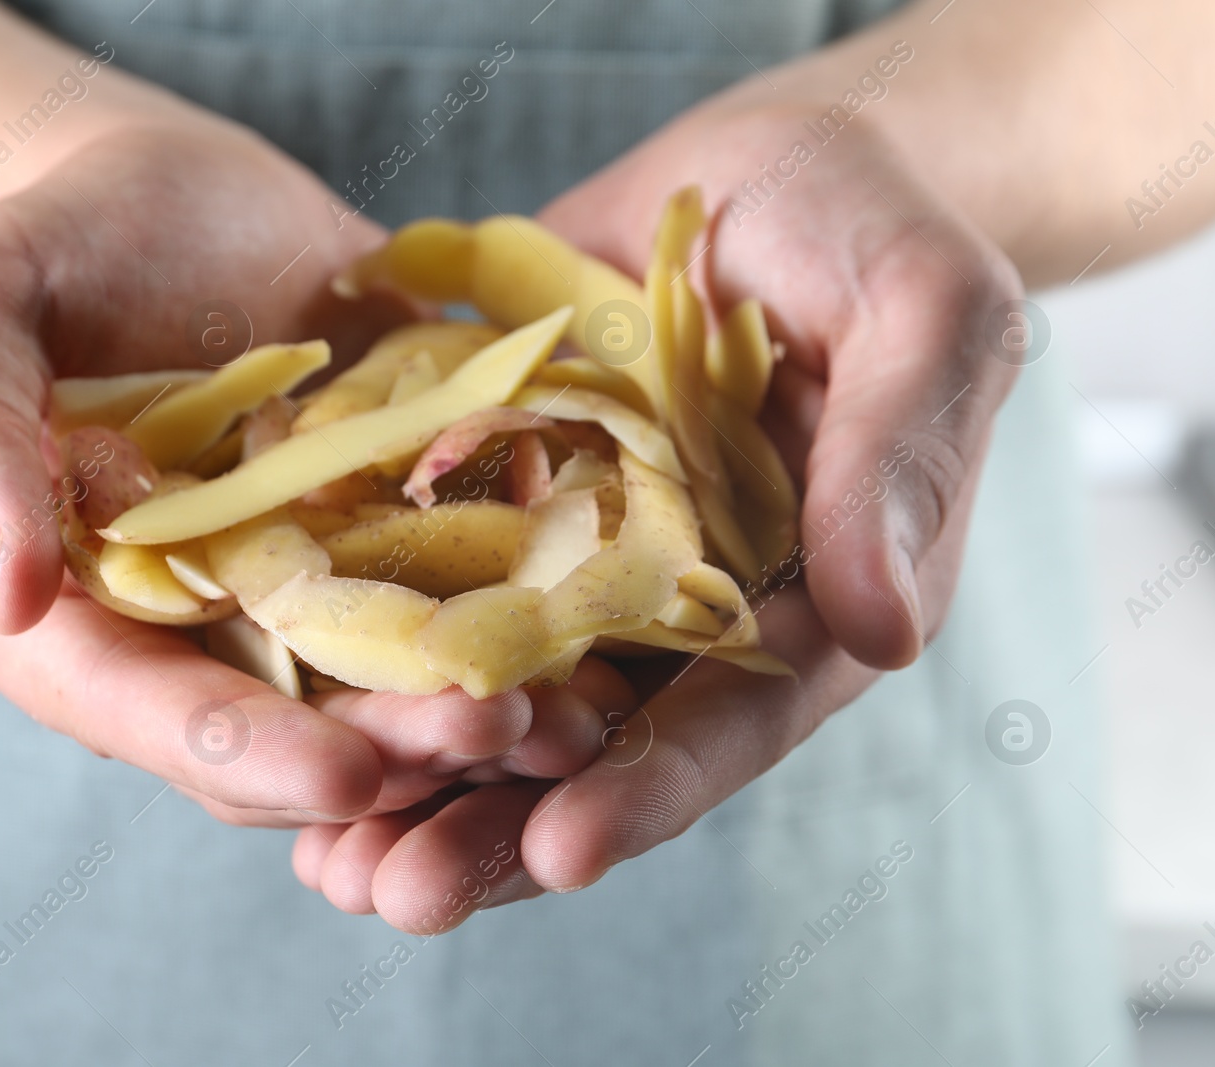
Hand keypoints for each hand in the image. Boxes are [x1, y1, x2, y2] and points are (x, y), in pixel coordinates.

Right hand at [0, 124, 610, 826]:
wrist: (177, 201)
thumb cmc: (56, 246)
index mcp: (61, 611)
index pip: (138, 709)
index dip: (237, 749)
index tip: (345, 776)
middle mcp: (182, 634)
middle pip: (280, 726)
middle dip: (388, 750)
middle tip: (497, 730)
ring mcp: (292, 603)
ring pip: (376, 694)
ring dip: (467, 716)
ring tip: (569, 710)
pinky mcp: (383, 554)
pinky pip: (449, 610)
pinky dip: (513, 632)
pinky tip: (593, 636)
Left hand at [292, 104, 1021, 927]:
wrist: (762, 165)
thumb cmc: (873, 225)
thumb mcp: (921, 313)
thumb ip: (900, 459)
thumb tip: (887, 628)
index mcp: (802, 596)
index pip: (730, 716)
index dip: (651, 787)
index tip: (563, 851)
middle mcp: (681, 604)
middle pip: (592, 739)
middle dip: (500, 822)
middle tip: (400, 893)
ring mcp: (581, 556)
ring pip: (496, 689)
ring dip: (415, 772)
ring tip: (331, 861)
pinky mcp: (503, 496)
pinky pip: (429, 579)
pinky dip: (367, 645)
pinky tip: (293, 702)